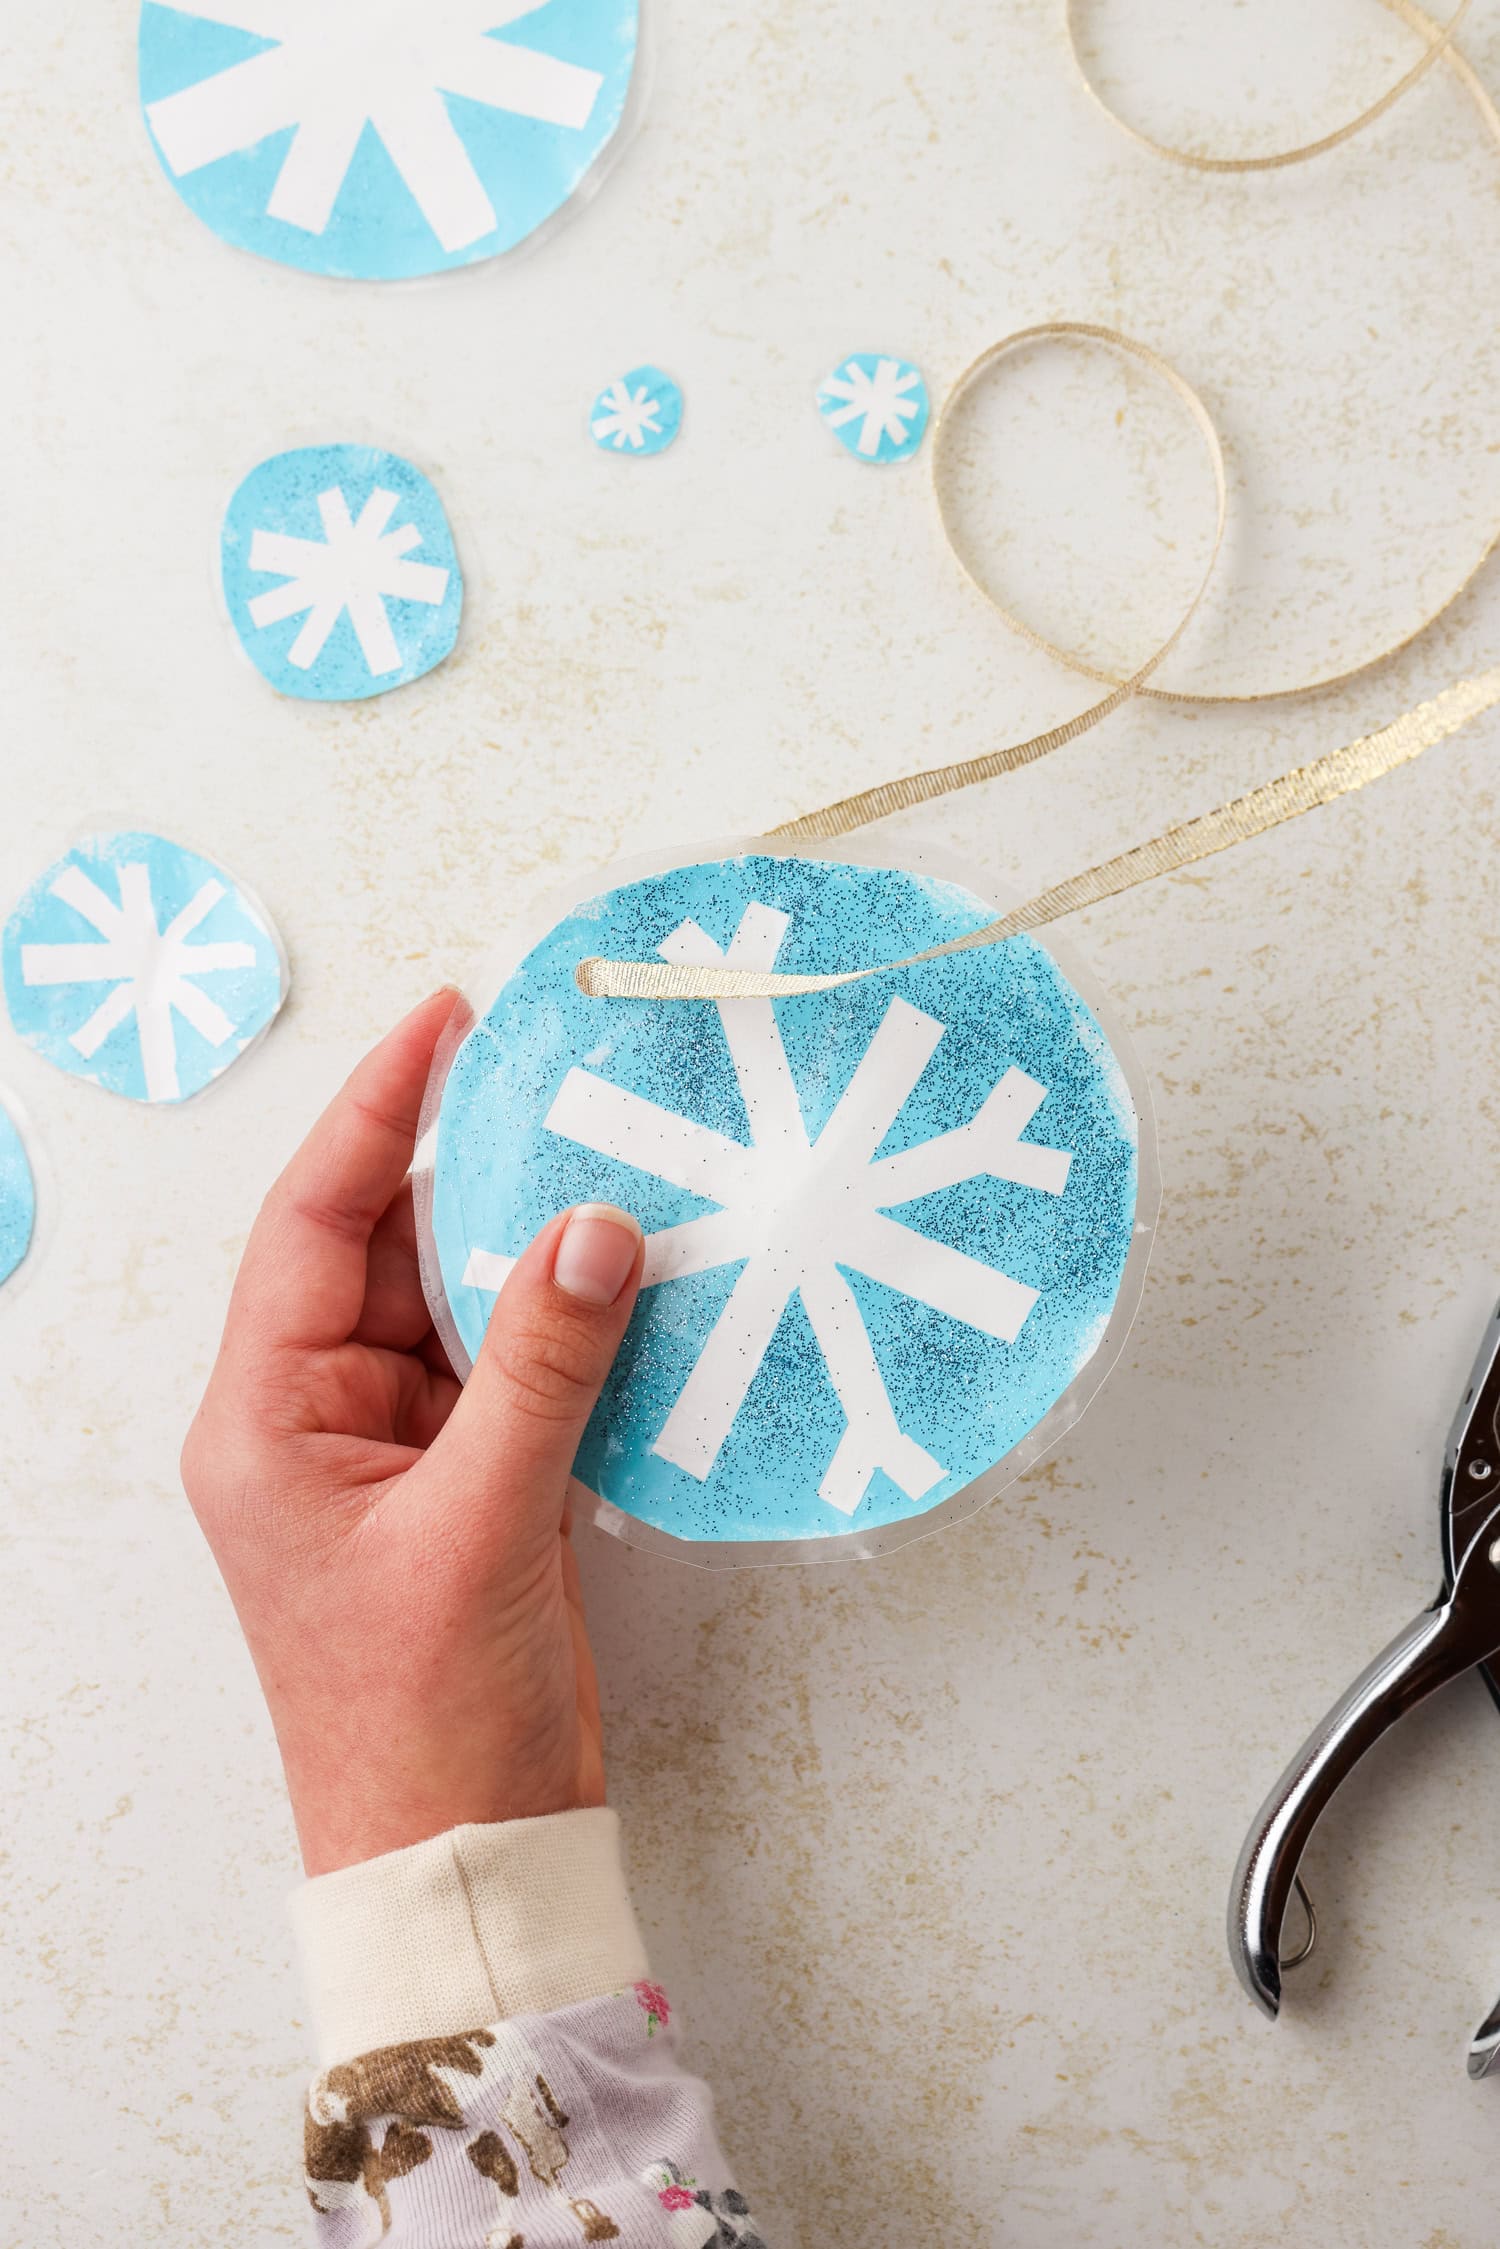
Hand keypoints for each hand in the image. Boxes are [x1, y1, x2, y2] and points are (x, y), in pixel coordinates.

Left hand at [181, 991, 643, 1877]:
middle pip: (392, 1249)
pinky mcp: (471, 1480)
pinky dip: (571, 1322)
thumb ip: (541, 1368)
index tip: (445, 1021)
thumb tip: (594, 1227)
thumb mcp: (478, 1526)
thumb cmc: (421, 1714)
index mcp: (267, 1418)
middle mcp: (320, 1416)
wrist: (464, 1851)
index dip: (375, 1112)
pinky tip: (637, 1274)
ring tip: (619, 1158)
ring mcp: (399, 1447)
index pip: (312, 1223)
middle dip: (474, 1170)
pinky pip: (516, 1365)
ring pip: (463, 1302)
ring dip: (534, 1246)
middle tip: (564, 1078)